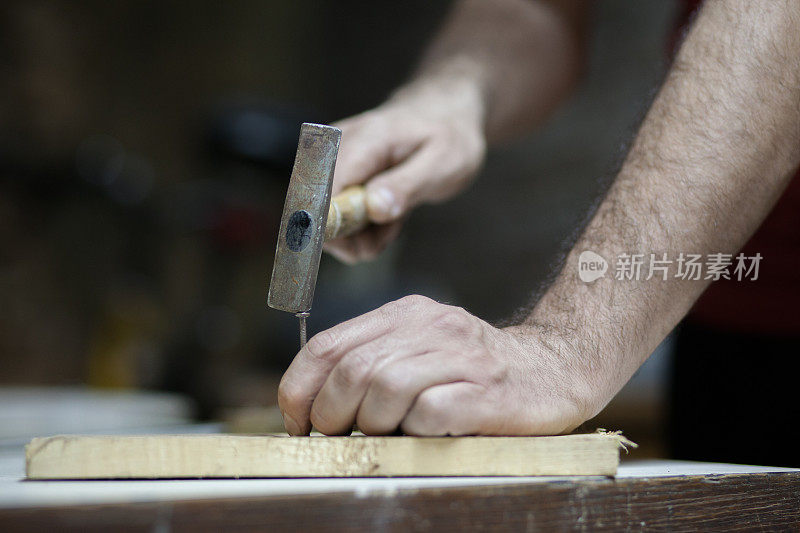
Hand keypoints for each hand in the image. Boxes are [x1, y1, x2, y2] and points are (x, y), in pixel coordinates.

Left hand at [278, 295, 596, 435]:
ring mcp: (461, 358)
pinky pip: (429, 415)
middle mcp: (431, 327)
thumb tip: (312, 406)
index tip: (298, 422)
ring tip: (384, 435)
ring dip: (372, 424)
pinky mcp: (487, 393)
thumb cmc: (472, 370)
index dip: (299, 389)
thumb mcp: (419, 348)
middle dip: (330, 414)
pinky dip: (415, 432)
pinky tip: (424, 435)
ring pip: (385, 390)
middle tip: (337, 437)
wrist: (554, 368)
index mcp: (405, 314)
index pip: (327, 345)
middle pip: (352, 371)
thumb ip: (372, 362)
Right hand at [324, 78, 486, 263]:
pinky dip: (358, 224)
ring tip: (392, 222)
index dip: (330, 224)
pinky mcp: (334, 171)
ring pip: (323, 213)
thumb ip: (407, 186)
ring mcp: (332, 157)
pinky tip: (383, 215)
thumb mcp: (444, 165)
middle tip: (386, 236)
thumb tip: (374, 207)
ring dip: (356, 234)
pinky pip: (333, 210)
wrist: (443, 116)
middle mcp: (339, 145)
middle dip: (348, 236)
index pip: (325, 186)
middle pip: (315, 204)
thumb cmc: (447, 137)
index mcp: (367, 140)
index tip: (359, 247)